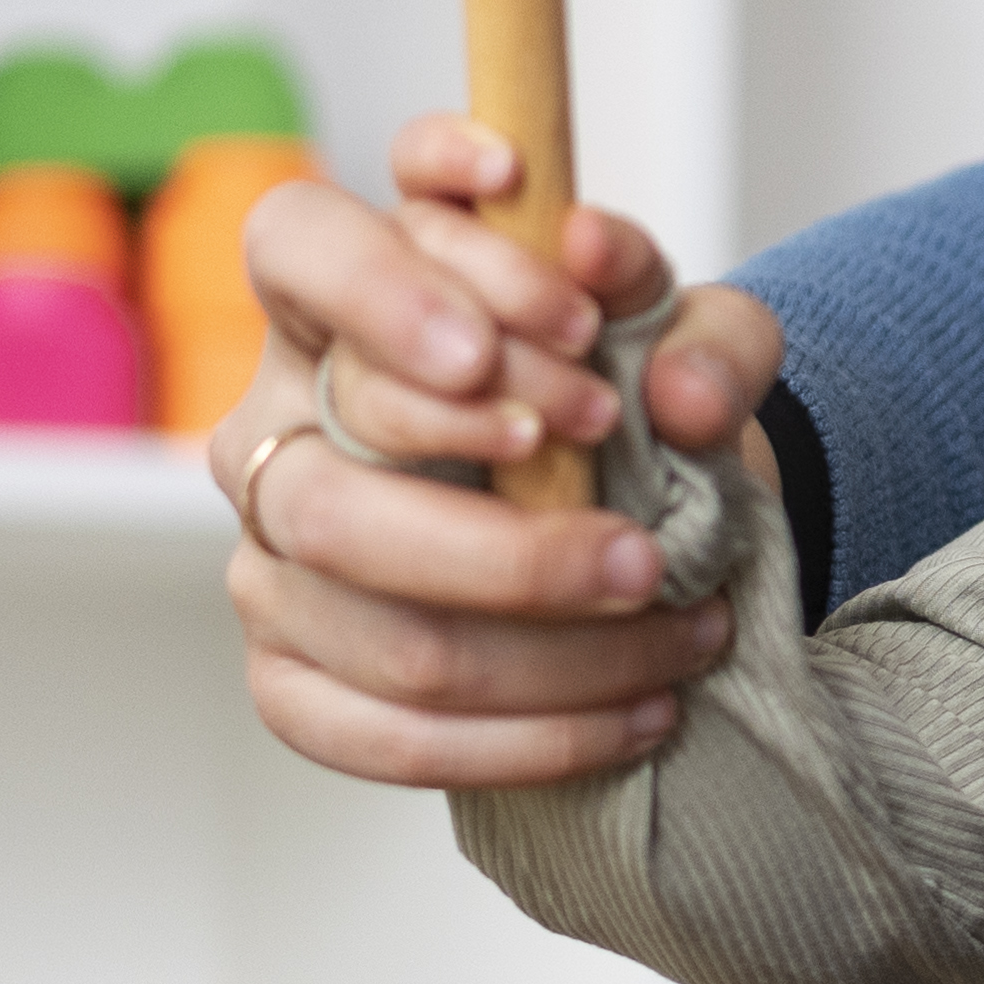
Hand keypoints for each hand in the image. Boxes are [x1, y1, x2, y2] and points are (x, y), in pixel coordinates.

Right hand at [213, 115, 788, 787]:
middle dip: (511, 544)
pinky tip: (640, 712)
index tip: (568, 321)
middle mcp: (276, 426)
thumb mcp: (701, 344)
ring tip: (679, 631)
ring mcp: (271, 558)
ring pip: (380, 631)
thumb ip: (712, 339)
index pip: (297, 244)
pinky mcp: (291, 674)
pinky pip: (379, 735)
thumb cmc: (631, 401)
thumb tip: (679, 394)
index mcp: (335, 299)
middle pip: (334, 496)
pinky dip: (531, 739)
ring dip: (552, 651)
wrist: (640, 513)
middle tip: (644, 554)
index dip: (396, 282)